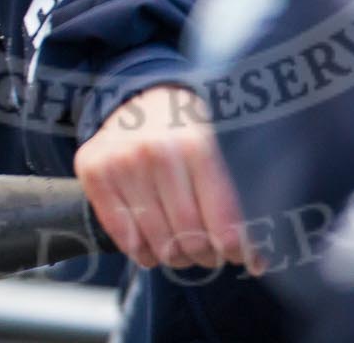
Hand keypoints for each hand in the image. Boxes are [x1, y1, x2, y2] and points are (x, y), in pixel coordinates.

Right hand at [73, 83, 254, 272]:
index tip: (242, 255)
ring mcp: (120, 160)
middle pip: (189, 236)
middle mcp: (156, 150)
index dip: (236, 249)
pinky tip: (154, 248)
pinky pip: (122, 235)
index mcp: (198, 142)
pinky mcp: (94, 169)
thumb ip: (242, 195)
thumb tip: (258, 259)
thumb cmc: (191, 129)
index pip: (223, 223)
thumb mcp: (223, 144)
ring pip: (156, 242)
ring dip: (176, 257)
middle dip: (206, 254)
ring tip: (185, 250)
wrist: (144, 94)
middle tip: (210, 254)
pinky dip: (143, 252)